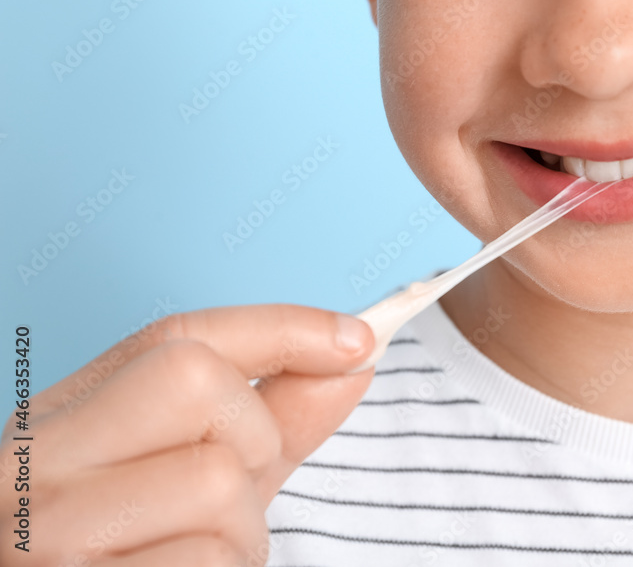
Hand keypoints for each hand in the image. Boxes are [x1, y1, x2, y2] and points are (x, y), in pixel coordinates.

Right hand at [0, 304, 374, 565]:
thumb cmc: (136, 555)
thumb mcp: (196, 477)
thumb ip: (273, 417)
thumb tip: (353, 358)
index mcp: (63, 420)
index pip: (180, 336)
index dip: (282, 327)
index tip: (357, 340)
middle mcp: (36, 464)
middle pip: (194, 382)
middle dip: (252, 438)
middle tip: (229, 493)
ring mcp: (41, 532)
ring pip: (217, 482)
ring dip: (243, 531)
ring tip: (196, 556)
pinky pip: (210, 561)